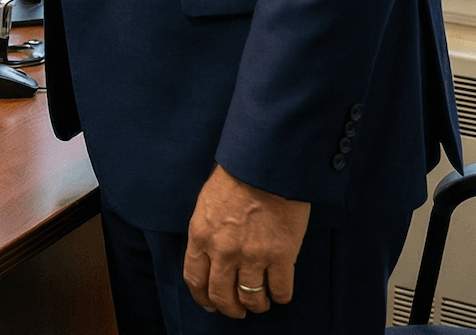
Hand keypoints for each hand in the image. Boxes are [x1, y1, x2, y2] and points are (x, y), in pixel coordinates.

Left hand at [182, 165, 310, 317]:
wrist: (265, 165)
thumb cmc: (236, 178)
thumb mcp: (206, 205)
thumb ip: (206, 233)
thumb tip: (209, 255)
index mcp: (200, 237)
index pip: (195, 279)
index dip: (202, 298)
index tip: (210, 304)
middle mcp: (223, 252)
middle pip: (221, 296)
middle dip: (230, 309)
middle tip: (238, 311)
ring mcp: (252, 256)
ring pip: (252, 298)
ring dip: (256, 305)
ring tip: (261, 302)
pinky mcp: (281, 255)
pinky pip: (280, 290)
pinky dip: (280, 296)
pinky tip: (280, 293)